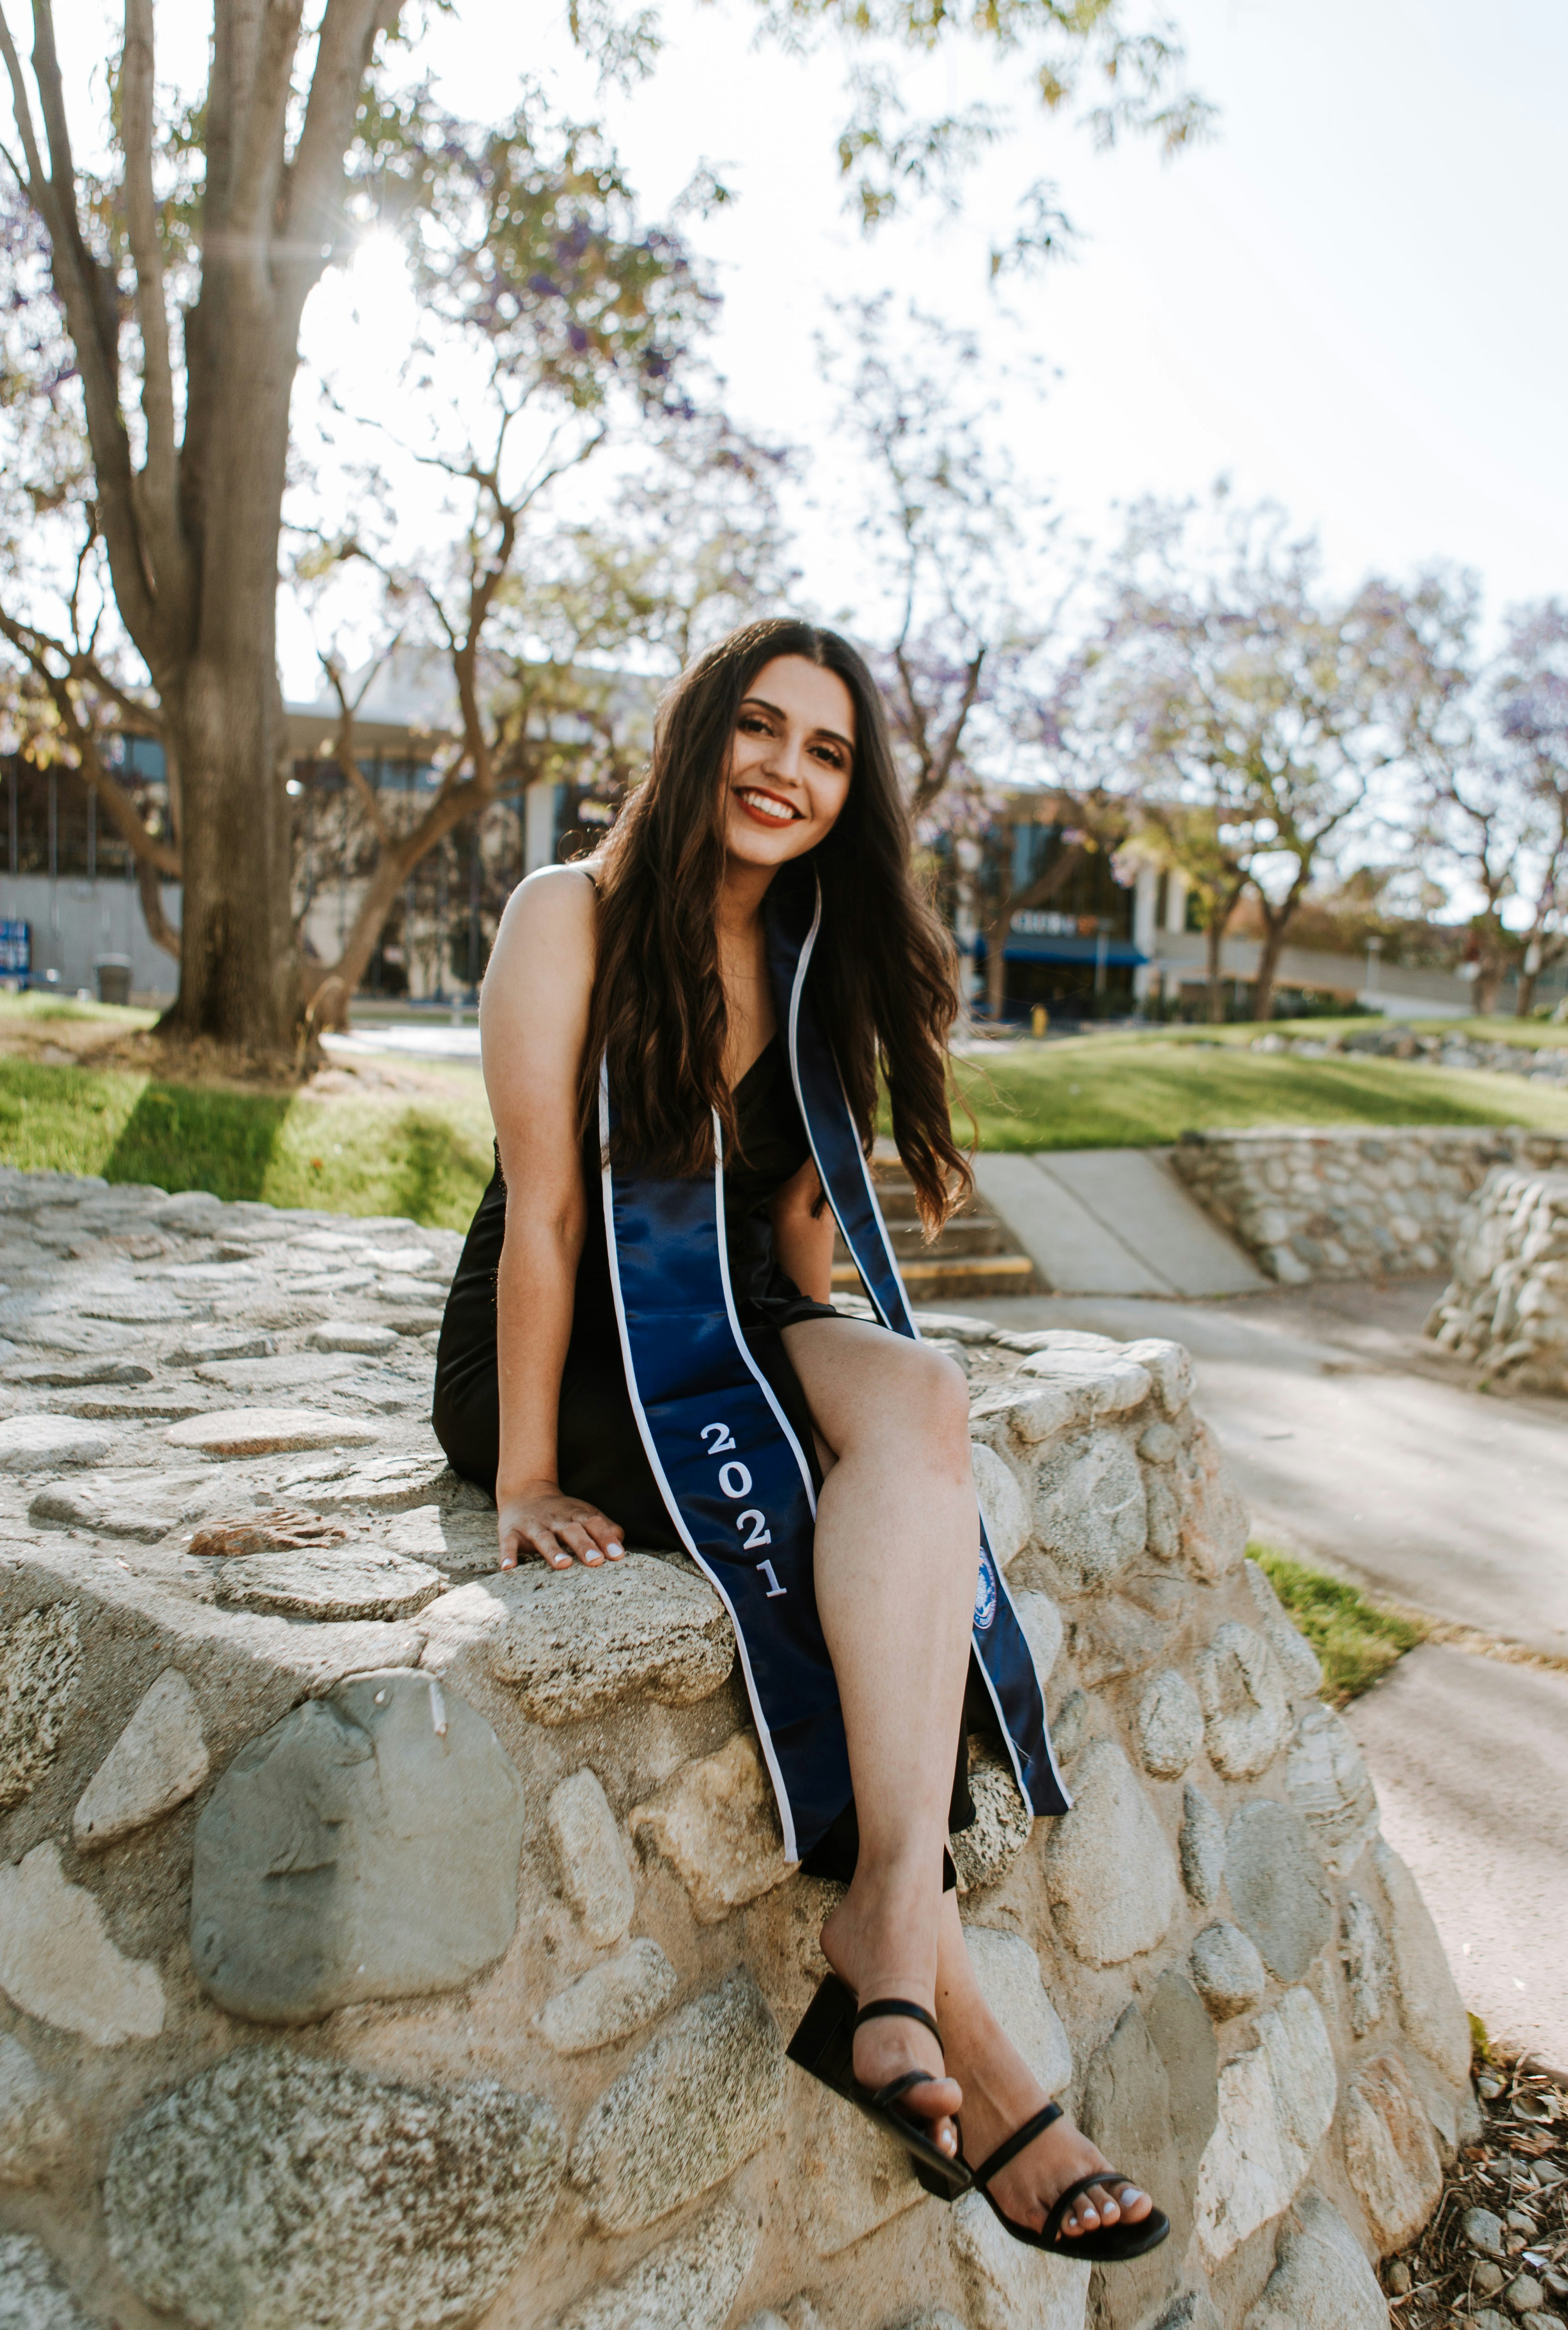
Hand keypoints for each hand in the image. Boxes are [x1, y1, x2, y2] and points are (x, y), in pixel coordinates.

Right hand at [497, 1481, 624, 1571]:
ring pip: (543, 1538)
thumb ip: (604, 1527)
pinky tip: (508, 1567)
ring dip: (553, 1551)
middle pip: (572, 1531)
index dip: (606, 1538)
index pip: (594, 1523)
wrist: (525, 1491)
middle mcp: (555, 1519)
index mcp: (576, 1514)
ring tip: (563, 1565)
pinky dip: (508, 1554)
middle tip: (596, 1561)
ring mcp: (533, 1525)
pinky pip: (509, 1543)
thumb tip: (620, 1543)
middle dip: (584, 1545)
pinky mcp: (511, 1532)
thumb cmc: (562, 1512)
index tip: (617, 1555)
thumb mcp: (583, 1514)